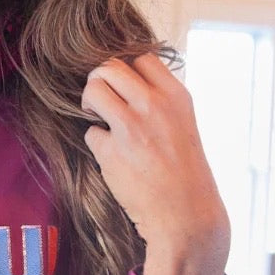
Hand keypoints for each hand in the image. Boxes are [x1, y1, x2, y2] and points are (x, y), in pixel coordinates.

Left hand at [81, 53, 230, 274]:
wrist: (186, 216)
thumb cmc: (185, 174)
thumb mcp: (183, 125)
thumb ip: (160, 102)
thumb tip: (126, 85)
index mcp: (177, 96)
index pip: (142, 58)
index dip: (127, 71)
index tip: (125, 88)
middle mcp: (154, 105)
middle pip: (109, 67)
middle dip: (98, 80)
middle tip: (101, 101)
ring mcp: (131, 127)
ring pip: (93, 89)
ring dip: (89, 102)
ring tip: (98, 119)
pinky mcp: (111, 152)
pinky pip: (90, 133)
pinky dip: (97, 144)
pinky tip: (113, 158)